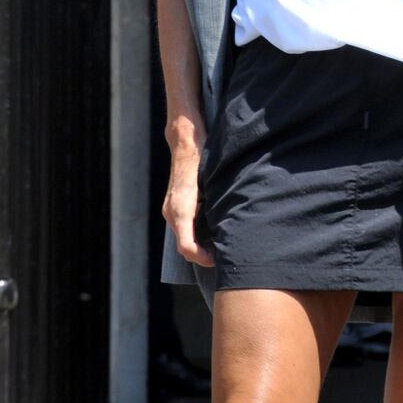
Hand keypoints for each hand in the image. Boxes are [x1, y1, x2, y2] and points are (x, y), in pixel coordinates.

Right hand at [162, 145, 214, 267]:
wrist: (186, 143)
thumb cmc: (203, 160)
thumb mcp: (214, 184)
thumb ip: (219, 206)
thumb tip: (233, 227)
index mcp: (182, 209)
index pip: (187, 247)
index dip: (202, 259)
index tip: (217, 260)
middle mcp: (172, 211)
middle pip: (184, 247)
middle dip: (202, 256)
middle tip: (223, 257)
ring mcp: (170, 209)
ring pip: (182, 238)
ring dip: (198, 246)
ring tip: (219, 246)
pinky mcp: (172, 205)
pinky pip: (182, 227)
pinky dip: (194, 235)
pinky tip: (210, 232)